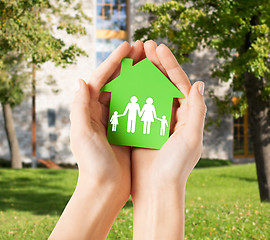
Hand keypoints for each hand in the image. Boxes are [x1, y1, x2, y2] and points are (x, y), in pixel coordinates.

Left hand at [50, 41, 144, 239]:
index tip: (127, 46)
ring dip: (137, 76)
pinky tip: (155, 86)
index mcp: (88, 111)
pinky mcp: (126, 129)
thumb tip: (80, 80)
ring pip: (126, 91)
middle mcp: (100, 112)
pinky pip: (135, 106)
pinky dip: (144, 94)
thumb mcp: (83, 135)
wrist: (105, 188)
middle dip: (127, 64)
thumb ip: (79, 108)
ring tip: (150, 61)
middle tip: (141, 48)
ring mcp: (114, 119)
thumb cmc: (92, 164)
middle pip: (114, 81)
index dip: (113, 61)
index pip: (100, 79)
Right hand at [131, 40, 206, 239]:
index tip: (158, 48)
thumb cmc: (175, 166)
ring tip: (133, 57)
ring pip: (148, 91)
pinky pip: (136, 105)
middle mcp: (172, 115)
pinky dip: (131, 91)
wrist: (156, 190)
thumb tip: (198, 83)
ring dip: (142, 74)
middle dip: (155, 63)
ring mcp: (155, 120)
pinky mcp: (141, 127)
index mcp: (186, 115)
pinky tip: (123, 80)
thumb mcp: (191, 138)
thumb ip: (197, 110)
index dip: (170, 64)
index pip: (179, 83)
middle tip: (144, 45)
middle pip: (163, 83)